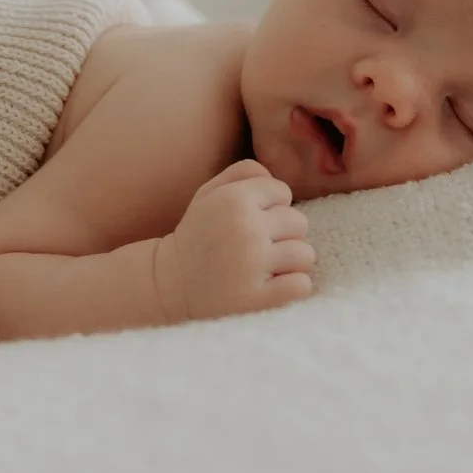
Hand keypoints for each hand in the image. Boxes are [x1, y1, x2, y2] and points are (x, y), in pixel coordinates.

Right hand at [153, 160, 313, 322]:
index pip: (283, 192)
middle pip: (299, 223)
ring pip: (305, 255)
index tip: (253, 222)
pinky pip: (301, 285)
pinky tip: (272, 287)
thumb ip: (242, 174)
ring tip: (266, 268)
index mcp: (234, 199)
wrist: (168, 286)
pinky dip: (293, 288)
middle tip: (258, 247)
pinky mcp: (257, 299)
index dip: (270, 207)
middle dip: (282, 235)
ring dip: (290, 263)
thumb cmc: (197, 236)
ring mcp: (252, 265)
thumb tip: (275, 178)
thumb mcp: (208, 194)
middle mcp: (245, 229)